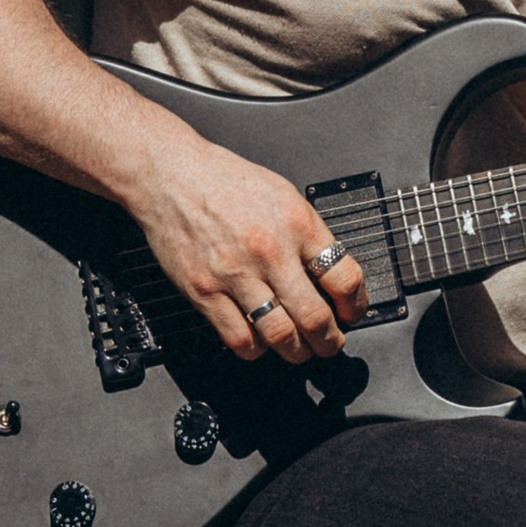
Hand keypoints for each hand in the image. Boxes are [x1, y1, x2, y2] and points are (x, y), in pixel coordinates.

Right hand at [127, 127, 373, 364]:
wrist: (170, 175)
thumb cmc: (225, 181)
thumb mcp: (283, 195)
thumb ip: (307, 234)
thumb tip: (331, 273)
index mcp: (297, 223)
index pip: (344, 277)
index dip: (355, 305)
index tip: (351, 313)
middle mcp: (270, 250)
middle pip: (314, 316)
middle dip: (329, 340)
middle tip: (330, 343)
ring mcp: (235, 274)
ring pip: (279, 334)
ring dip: (295, 351)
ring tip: (298, 349)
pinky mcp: (203, 291)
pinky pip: (238, 338)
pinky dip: (255, 349)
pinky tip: (259, 341)